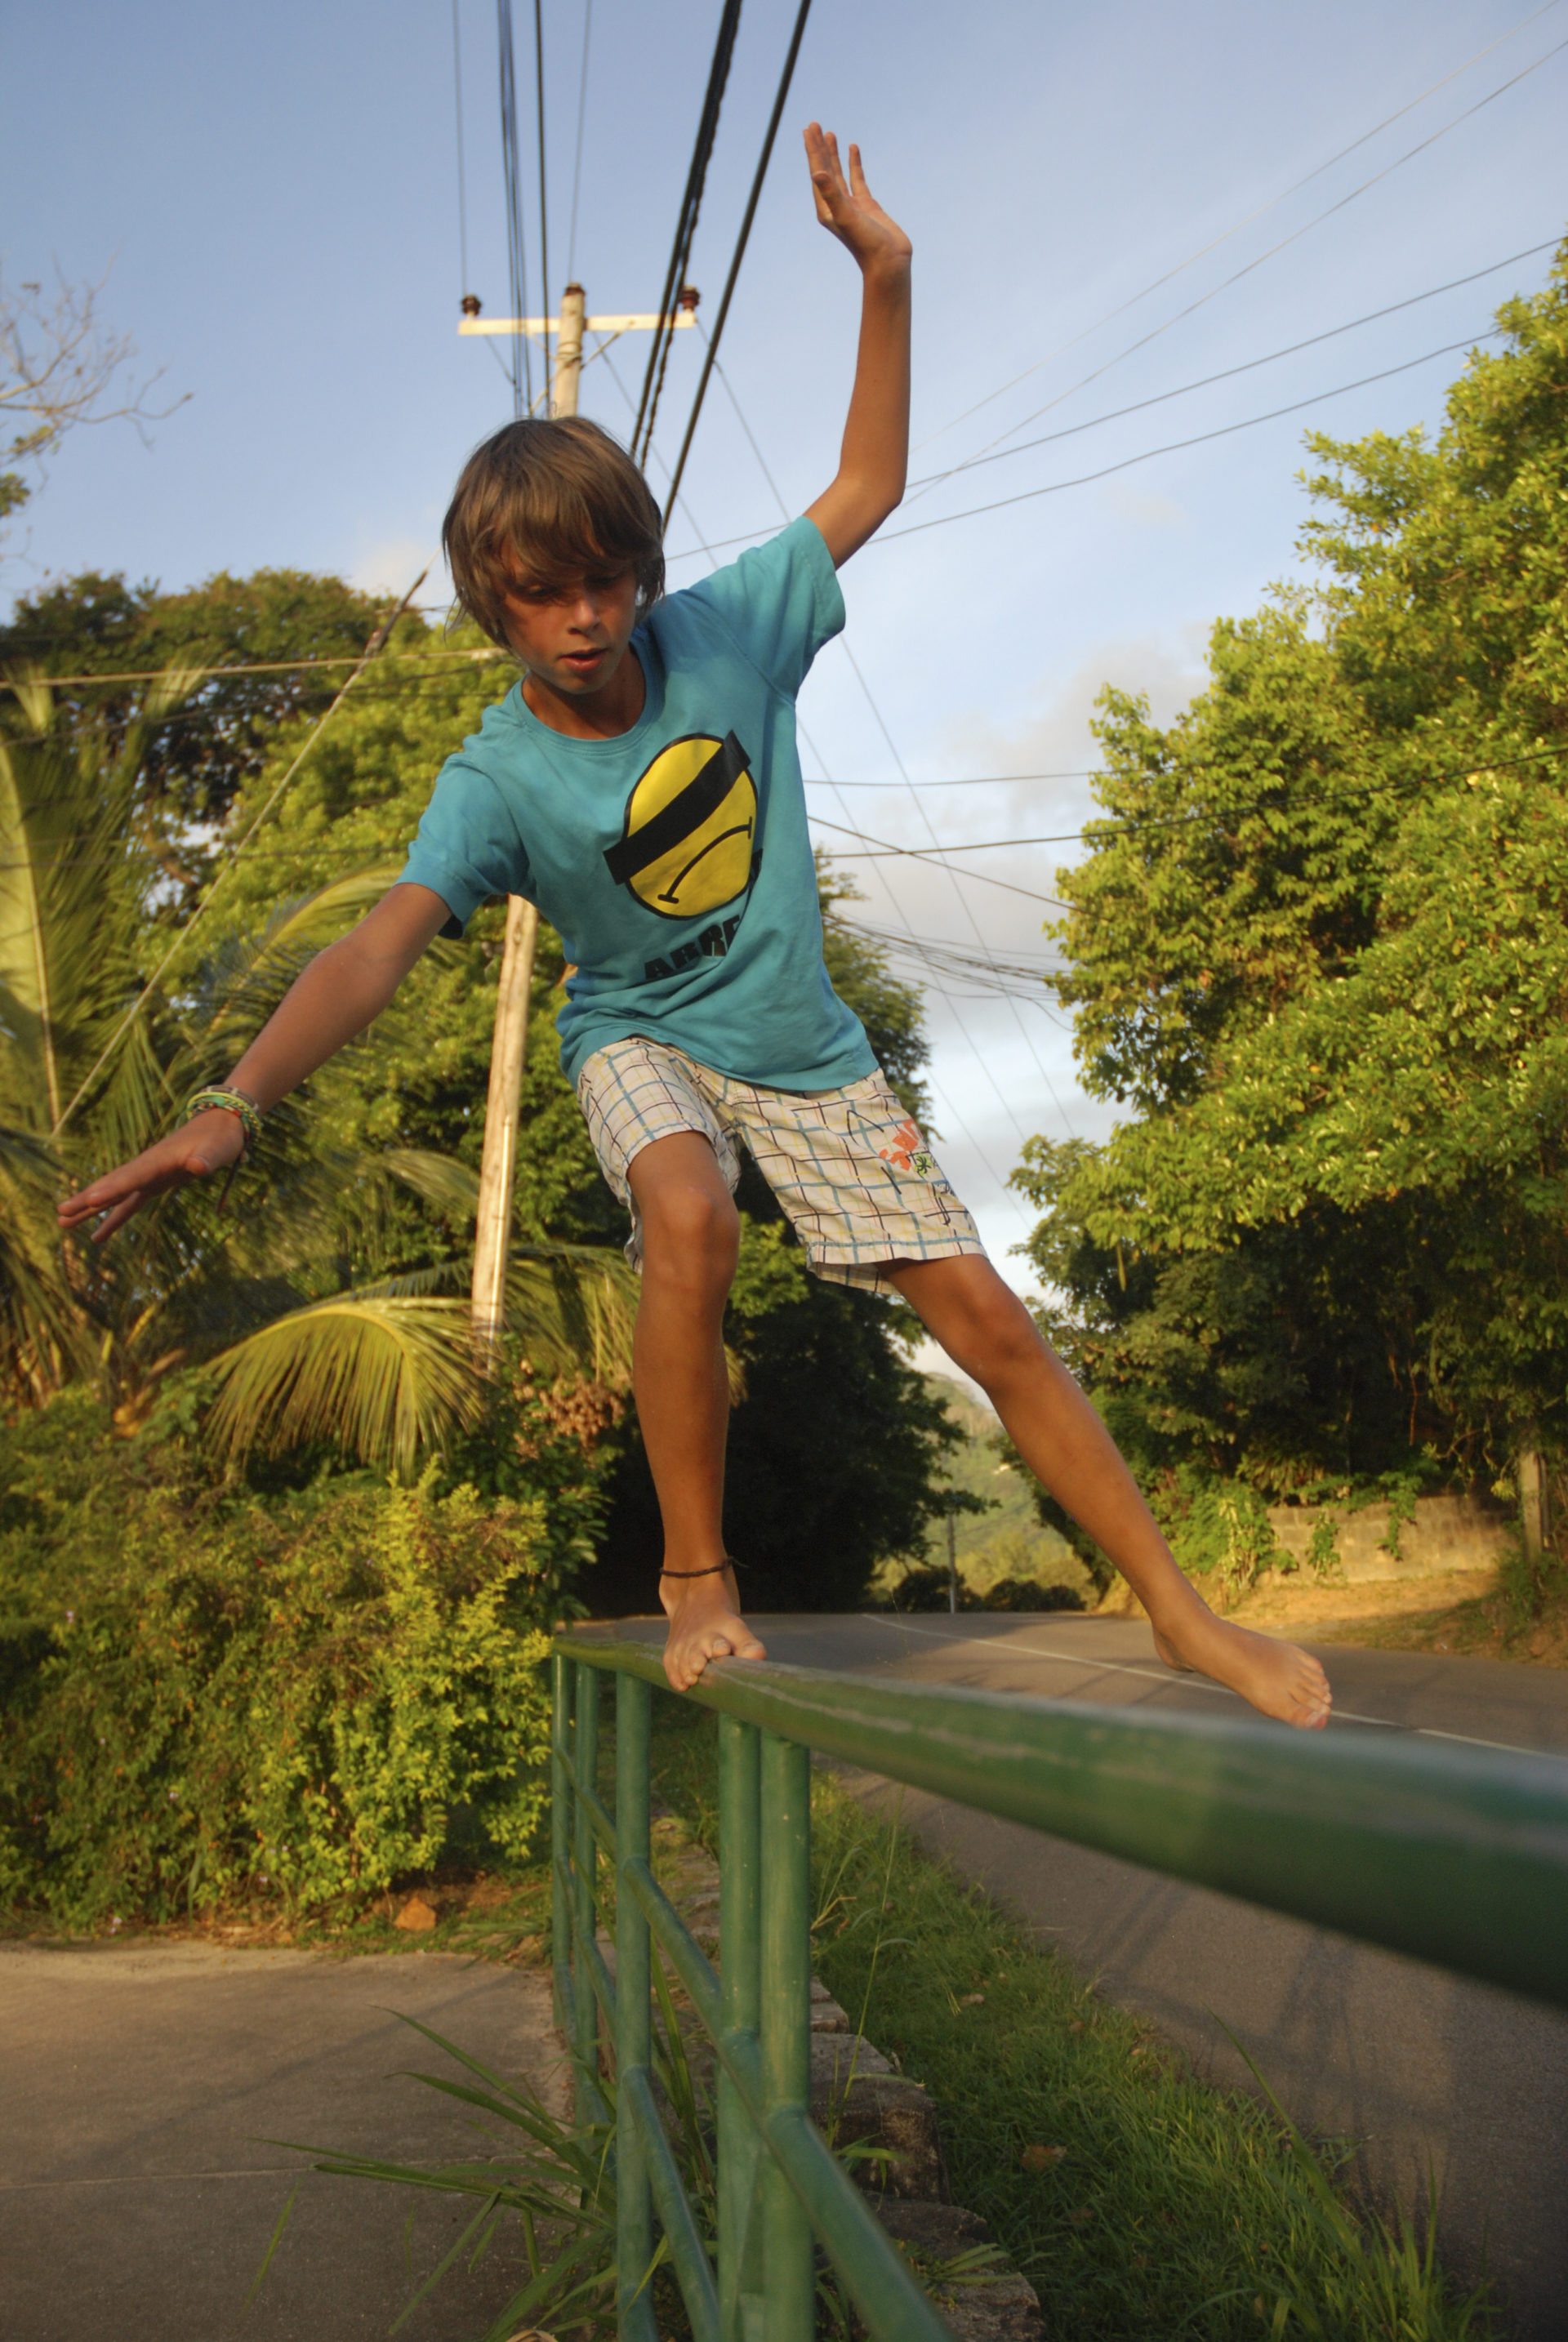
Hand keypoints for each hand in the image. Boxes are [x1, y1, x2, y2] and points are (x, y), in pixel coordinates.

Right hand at [56, 1109, 244, 1241]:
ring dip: (89, 1209)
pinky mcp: (153, 1184)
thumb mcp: (219, 1149)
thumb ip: (206, 1158)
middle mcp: (146, 1167)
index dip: (114, 1188)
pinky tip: (97, 1237)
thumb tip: (197, 1166)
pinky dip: (112, 1219)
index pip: (133, 1176)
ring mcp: (147, 1176)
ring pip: (113, 1195)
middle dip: (86, 1200)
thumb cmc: (221, 1138)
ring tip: (62, 1224)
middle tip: (61, 1213)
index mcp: (158, 1159)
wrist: (220, 1126)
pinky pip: (127, 1204)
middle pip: (111, 1185)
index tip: (92, 1200)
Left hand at [804, 125, 910, 275]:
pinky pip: (857, 179)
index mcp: (826, 208)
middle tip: (814, 125)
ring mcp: (851, 204)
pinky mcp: (867, 205)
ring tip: (830, 134)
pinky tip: (853, 149)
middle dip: (819, 147)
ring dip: (834, 154)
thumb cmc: (866, 244)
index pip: (817, 172)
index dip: (812, 150)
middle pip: (824, 169)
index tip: (808, 130)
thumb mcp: (847, 217)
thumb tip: (817, 172)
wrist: (888, 262)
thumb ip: (832, 194)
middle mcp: (835, 205)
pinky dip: (854, 163)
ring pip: (839, 173)